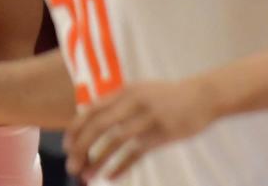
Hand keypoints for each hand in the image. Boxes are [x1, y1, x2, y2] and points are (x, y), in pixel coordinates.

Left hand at [64, 79, 216, 180]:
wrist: (201, 96)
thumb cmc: (166, 96)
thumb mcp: (140, 91)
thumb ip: (118, 102)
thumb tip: (90, 115)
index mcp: (125, 91)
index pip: (93, 109)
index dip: (77, 127)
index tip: (66, 144)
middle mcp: (133, 102)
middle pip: (100, 125)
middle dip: (81, 147)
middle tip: (70, 166)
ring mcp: (147, 118)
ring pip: (115, 141)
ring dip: (97, 160)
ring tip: (85, 176)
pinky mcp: (161, 134)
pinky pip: (136, 153)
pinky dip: (121, 166)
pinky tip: (109, 177)